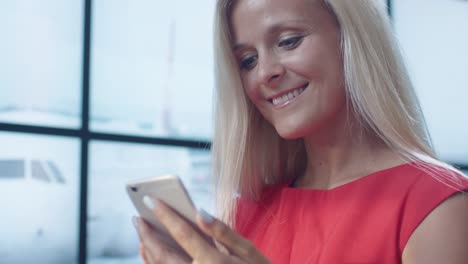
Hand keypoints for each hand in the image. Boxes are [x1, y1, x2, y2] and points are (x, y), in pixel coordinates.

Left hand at [134, 196, 270, 263]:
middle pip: (163, 255)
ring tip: (141, 234)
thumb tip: (199, 213)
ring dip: (147, 251)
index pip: (183, 234)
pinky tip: (151, 254)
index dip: (165, 215)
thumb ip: (223, 232)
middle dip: (147, 235)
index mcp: (213, 263)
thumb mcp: (248, 251)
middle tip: (137, 217)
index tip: (150, 200)